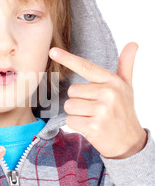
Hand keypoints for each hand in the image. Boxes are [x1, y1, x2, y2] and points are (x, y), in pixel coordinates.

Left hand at [49, 42, 146, 158]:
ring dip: (76, 114)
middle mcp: (108, 93)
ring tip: (92, 118)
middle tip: (94, 109)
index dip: (67, 58)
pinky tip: (90, 127)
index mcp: (112, 81)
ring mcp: (101, 110)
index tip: (52, 51)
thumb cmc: (124, 111)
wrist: (130, 142)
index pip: (86, 67)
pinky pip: (70, 120)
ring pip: (69, 106)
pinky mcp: (93, 125)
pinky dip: (76, 125)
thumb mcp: (126, 87)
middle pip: (72, 91)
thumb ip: (126, 65)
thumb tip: (133, 43)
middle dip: (78, 101)